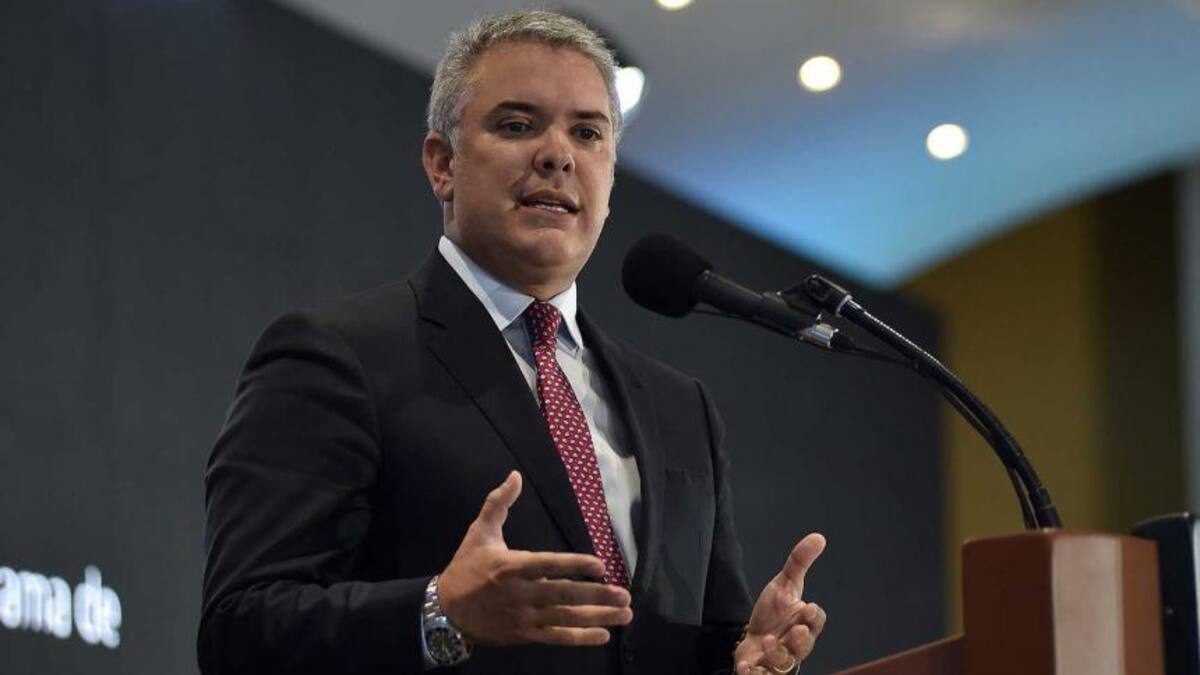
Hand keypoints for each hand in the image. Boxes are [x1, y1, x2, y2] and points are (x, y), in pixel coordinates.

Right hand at [437, 471, 632, 646]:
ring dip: (597, 617)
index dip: (574, 565)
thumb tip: (515, 475)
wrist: (446, 610)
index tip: (600, 565)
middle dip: (596, 596)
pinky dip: (579, 638)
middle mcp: (520, 594)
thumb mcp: (479, 532)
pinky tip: (603, 635)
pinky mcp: (524, 635)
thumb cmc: (467, 568)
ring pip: (565, 618)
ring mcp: (524, 617)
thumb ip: (498, 504)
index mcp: (511, 567)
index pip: (548, 565)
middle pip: (563, 595)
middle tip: (624, 595)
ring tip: (624, 613)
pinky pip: (555, 638)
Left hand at [734, 533, 826, 673]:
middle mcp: (795, 644)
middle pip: (804, 645)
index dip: (814, 617)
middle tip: (794, 629)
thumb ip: (800, 562)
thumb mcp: (784, 584)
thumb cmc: (774, 613)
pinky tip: (745, 666)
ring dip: (775, 654)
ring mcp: (779, 660)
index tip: (807, 607)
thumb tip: (818, 537)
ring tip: (765, 641)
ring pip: (784, 662)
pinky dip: (754, 673)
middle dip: (800, 639)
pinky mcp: (763, 671)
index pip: (817, 621)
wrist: (752, 638)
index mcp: (804, 623)